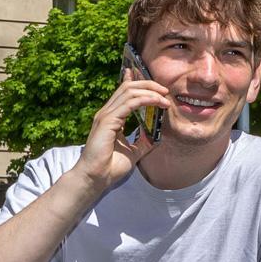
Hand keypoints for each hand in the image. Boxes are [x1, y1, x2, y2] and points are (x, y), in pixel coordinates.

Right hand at [73, 68, 162, 191]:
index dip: (137, 82)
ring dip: (150, 91)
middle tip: (165, 91)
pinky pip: (130, 103)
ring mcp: (106, 116)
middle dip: (148, 85)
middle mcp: (106, 113)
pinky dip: (147, 99)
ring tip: (165, 97)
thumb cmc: (109, 168)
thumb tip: (155, 137)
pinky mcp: (108, 121)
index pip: (123, 93)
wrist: (95, 178)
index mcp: (110, 118)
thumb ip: (142, 143)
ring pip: (129, 91)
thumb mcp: (133, 153)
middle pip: (128, 87)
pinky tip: (158, 103)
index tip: (154, 83)